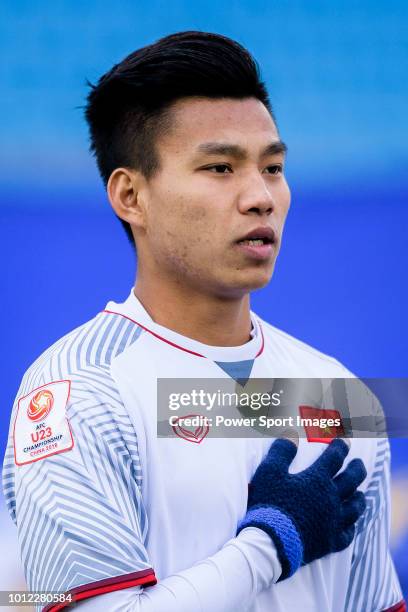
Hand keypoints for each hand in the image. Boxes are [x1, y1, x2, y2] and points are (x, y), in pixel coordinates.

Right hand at [237, 438, 366, 579]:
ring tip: (361, 494)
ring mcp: (333, 522)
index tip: (345, 442)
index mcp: (317, 480)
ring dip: (359, 498)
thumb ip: (282, 451)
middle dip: (357, 469)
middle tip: (359, 463)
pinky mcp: (330, 542)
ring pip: (354, 507)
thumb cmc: (270, 504)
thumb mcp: (270, 472)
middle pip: (351, 480)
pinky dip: (351, 527)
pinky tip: (351, 525)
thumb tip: (291, 434)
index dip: (340, 448)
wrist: (272, 542)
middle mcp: (331, 499)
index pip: (334, 458)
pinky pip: (348, 534)